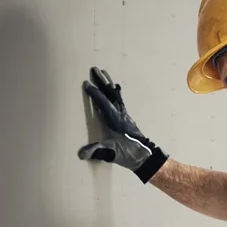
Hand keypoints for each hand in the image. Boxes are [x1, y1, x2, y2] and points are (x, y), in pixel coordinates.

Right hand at [78, 67, 168, 182]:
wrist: (145, 157)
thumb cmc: (129, 154)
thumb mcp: (112, 153)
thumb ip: (97, 151)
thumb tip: (81, 154)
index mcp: (116, 120)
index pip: (104, 103)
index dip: (95, 93)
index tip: (86, 83)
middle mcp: (121, 115)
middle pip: (111, 94)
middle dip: (102, 81)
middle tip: (94, 69)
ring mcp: (125, 115)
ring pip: (116, 95)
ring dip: (109, 84)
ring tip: (103, 73)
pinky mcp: (126, 118)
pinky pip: (119, 100)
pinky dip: (115, 92)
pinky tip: (114, 88)